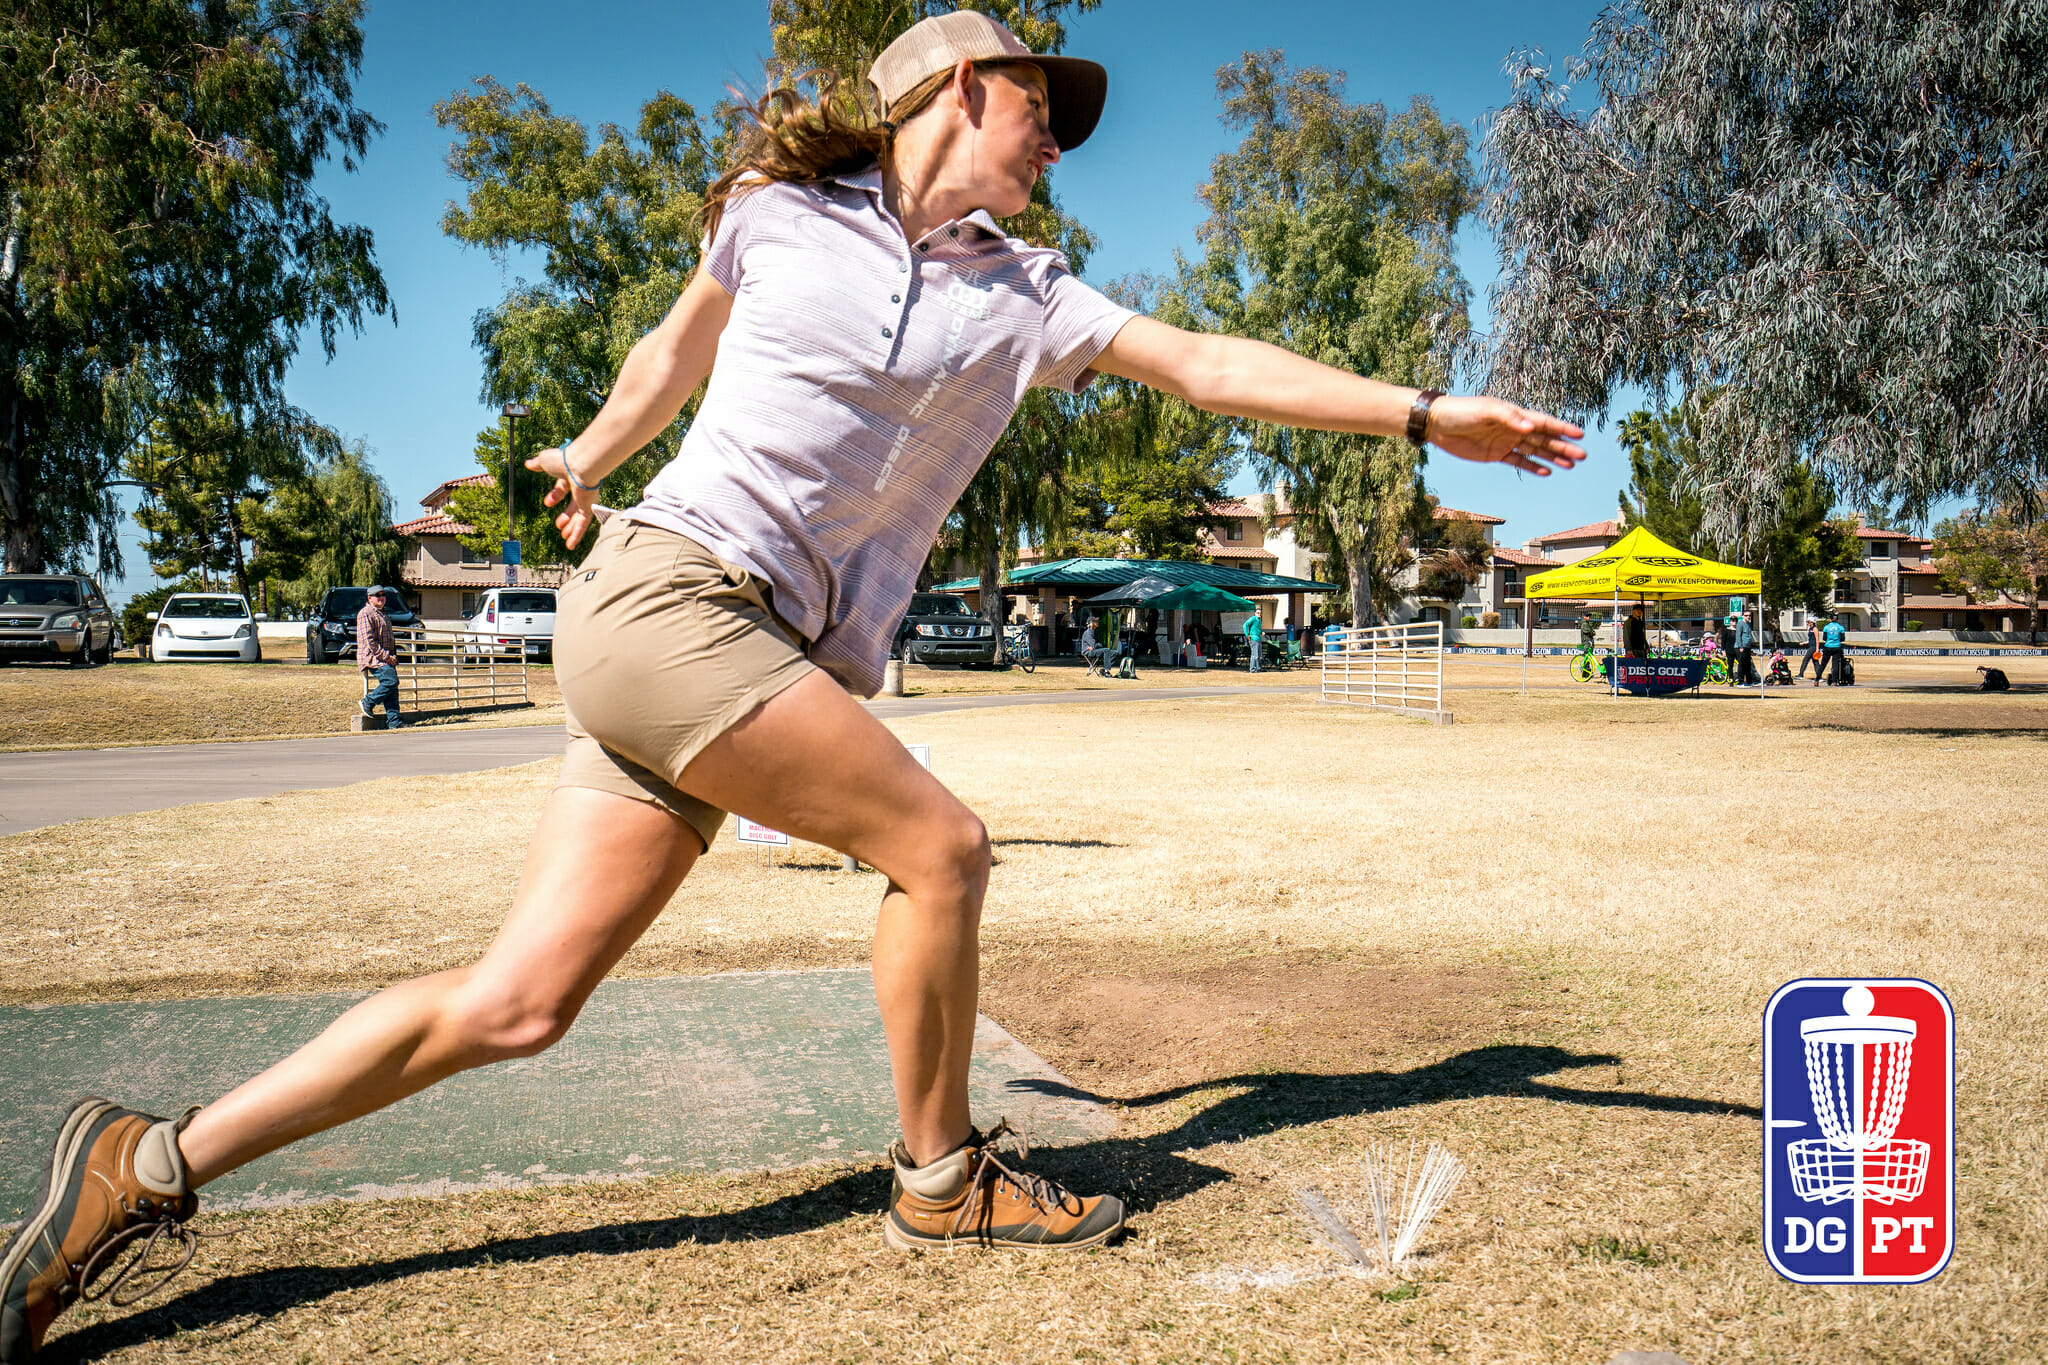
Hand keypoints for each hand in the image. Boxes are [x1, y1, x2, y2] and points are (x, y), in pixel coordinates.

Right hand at [527, 448, 598, 548]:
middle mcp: (580, 488)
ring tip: (564, 538)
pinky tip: (570, 545)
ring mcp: (585, 499)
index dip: (555, 496)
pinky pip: (583, 524)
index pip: (563, 488)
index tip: (547, 503)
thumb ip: (537, 464)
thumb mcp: (545, 461)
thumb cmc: (562, 460)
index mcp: (569, 477)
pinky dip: (576, 535)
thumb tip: (528, 463)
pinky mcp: (588, 507)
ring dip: (571, 528)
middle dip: (566, 516)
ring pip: (579, 518)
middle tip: (559, 525)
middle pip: (574, 506)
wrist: (579, 463)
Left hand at [1426, 396, 1586, 475]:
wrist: (1438, 423)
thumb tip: (1532, 427)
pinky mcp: (1495, 454)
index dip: (1561, 428)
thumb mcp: (1486, 410)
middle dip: (1562, 447)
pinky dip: (1532, 466)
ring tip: (1570, 465)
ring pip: (1535, 451)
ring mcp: (1505, 441)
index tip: (1579, 435)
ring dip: (1552, 458)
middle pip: (1544, 439)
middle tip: (1582, 456)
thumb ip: (1509, 417)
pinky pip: (1518, 461)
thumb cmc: (1462, 411)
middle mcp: (1513, 428)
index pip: (1543, 422)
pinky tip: (1546, 472)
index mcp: (1514, 415)